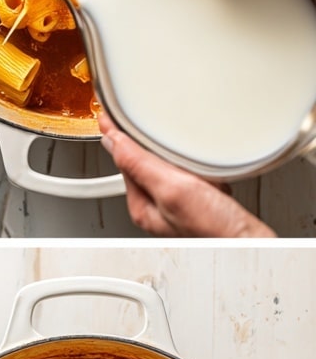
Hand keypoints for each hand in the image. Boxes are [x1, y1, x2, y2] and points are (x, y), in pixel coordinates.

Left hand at [97, 109, 275, 236]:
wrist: (250, 242)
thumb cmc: (213, 229)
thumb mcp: (172, 189)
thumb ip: (140, 165)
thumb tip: (113, 142)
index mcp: (142, 205)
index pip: (124, 162)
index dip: (119, 137)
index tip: (109, 116)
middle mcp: (157, 205)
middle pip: (147, 161)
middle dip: (162, 151)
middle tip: (174, 148)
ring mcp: (178, 202)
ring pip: (172, 166)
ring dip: (185, 160)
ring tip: (200, 171)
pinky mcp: (199, 200)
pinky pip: (194, 173)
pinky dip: (203, 169)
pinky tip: (212, 177)